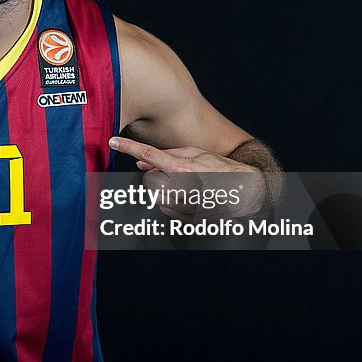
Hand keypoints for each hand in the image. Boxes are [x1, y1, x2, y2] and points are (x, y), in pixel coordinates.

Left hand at [108, 136, 264, 217]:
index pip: (149, 155)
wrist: (247, 193)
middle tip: (175, 174)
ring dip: (165, 190)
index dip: (129, 147)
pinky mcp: (186, 220)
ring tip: (189, 187)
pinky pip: (166, 210)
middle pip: (149, 180)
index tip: (113, 141)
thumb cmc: (224, 170)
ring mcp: (183, 206)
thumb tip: (140, 162)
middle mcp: (181, 188)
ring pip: (156, 196)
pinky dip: (172, 203)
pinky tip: (190, 198)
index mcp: (183, 169)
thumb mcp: (199, 154)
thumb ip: (168, 155)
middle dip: (155, 176)